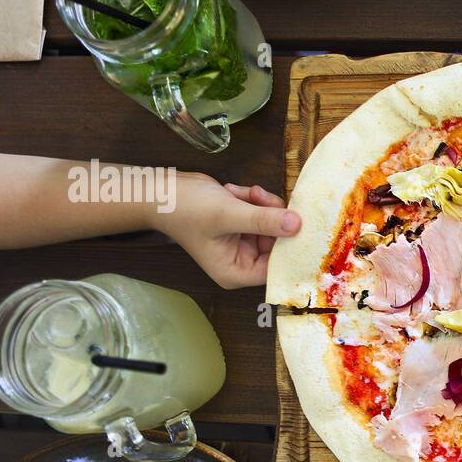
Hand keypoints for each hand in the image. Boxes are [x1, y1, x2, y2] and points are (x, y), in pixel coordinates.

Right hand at [152, 174, 299, 288]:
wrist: (162, 189)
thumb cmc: (187, 209)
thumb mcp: (229, 214)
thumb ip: (263, 220)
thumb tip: (298, 224)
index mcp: (235, 272)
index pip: (276, 267)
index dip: (289, 246)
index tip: (300, 224)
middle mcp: (241, 262)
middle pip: (278, 243)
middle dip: (272, 216)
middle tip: (259, 197)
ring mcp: (242, 243)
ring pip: (273, 223)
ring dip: (261, 204)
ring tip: (241, 193)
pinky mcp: (242, 225)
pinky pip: (262, 212)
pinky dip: (253, 199)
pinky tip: (234, 191)